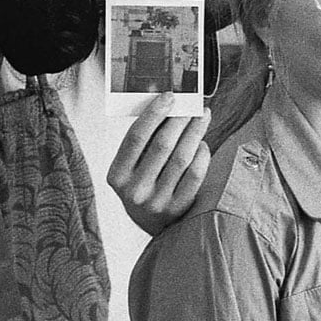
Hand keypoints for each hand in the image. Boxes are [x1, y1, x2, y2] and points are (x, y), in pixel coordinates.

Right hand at [106, 93, 210, 235]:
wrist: (152, 223)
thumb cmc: (143, 183)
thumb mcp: (131, 167)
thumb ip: (143, 142)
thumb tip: (166, 105)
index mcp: (117, 176)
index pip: (135, 137)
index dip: (154, 114)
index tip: (169, 96)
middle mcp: (135, 191)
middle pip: (162, 145)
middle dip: (180, 120)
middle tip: (193, 105)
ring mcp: (157, 202)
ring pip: (182, 158)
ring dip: (195, 132)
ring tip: (202, 117)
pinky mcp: (178, 209)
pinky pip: (195, 175)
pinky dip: (202, 155)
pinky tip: (203, 143)